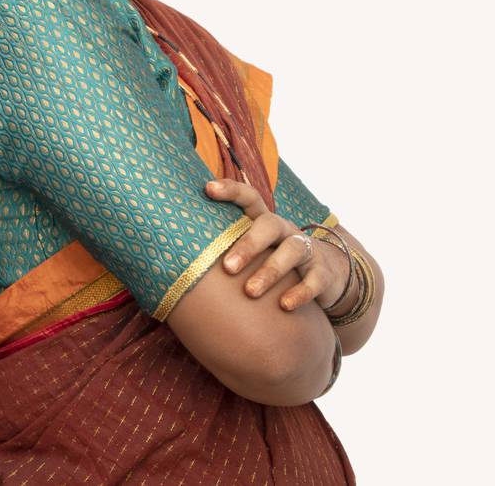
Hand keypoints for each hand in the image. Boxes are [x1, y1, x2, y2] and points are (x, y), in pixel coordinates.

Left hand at [205, 178, 350, 312]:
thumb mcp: (253, 251)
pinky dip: (300, 292)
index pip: (248, 197)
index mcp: (263, 221)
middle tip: (226, 267)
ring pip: (293, 250)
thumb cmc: (271, 262)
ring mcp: (306, 249)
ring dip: (270, 270)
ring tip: (250, 292)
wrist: (326, 276)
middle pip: (268, 224)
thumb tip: (168, 255)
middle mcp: (284, 230)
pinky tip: (284, 305)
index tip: (207, 188)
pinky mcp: (322, 273)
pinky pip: (314, 280)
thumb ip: (223, 248)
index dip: (230, 190)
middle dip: (247, 244)